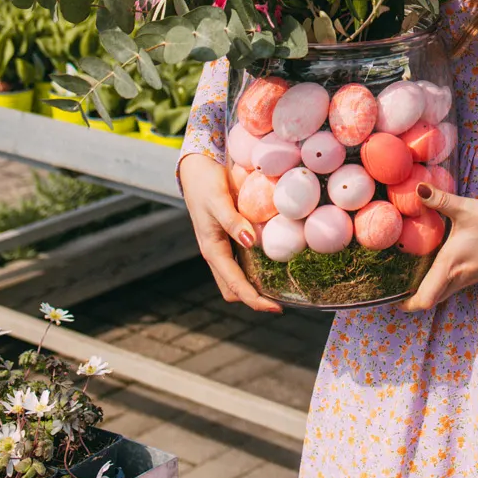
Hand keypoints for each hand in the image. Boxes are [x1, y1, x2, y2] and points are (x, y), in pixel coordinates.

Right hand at [179, 153, 281, 313]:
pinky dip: (253, 270)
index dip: (254, 300)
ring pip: (235, 278)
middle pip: (233, 289)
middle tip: (283, 301)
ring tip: (280, 288)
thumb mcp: (219, 201)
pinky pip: (239, 262)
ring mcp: (220, 247)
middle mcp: (215, 253)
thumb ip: (233, 222)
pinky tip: (270, 263)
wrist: (195, 169)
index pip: (234, 285)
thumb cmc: (205, 184)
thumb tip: (249, 242)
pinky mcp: (226, 238)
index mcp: (211, 249)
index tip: (275, 308)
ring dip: (254, 286)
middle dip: (254, 299)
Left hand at [401, 182, 477, 311]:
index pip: (423, 300)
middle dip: (411, 298)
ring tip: (408, 274)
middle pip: (429, 300)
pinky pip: (451, 285)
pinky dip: (438, 282)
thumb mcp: (467, 209)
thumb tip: (417, 189)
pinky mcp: (476, 273)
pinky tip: (434, 263)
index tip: (389, 297)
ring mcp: (469, 278)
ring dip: (425, 289)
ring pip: (441, 293)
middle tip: (394, 284)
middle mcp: (457, 277)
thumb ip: (440, 200)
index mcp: (450, 266)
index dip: (404, 304)